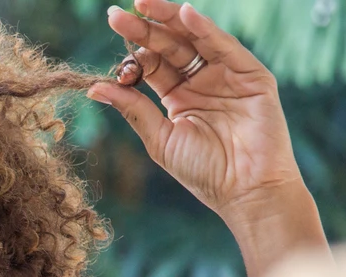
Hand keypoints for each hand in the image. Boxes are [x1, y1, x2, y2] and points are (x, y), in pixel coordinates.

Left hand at [89, 0, 327, 276]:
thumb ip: (132, 108)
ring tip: (144, 5)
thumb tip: (94, 87)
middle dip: (144, 29)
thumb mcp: (159, 138)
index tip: (110, 36)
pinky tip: (184, 15)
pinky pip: (225, 47)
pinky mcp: (251, 75)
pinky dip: (205, 30)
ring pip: (194, 40)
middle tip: (116, 15)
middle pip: (169, 47)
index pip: (152, 64)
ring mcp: (227, 75)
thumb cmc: (203, 170)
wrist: (244, 190)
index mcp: (177, 96)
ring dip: (169, 21)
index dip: (132, 50)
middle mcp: (201, 80)